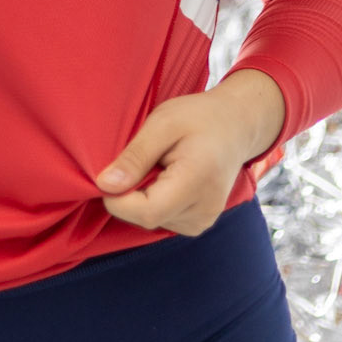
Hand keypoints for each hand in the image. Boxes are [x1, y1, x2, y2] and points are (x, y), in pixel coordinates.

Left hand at [93, 70, 285, 237]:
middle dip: (129, 194)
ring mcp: (204, 221)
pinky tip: (166, 178)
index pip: (147, 211)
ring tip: (159, 165)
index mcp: (197, 181)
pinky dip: (155, 201)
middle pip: (147, 217)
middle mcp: (205, 210)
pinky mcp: (200, 224)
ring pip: (152, 220)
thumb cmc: (200, 117)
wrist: (237, 125)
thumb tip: (104, 185)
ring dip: (142, 196)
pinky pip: (163, 219)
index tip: (109, 174)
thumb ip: (134, 156)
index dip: (118, 199)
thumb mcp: (163, 123)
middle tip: (142, 159)